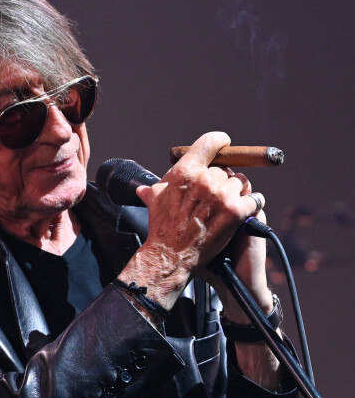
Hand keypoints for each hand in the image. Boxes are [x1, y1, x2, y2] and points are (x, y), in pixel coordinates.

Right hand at [119, 132, 264, 307]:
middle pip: (224, 168)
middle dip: (221, 179)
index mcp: (184, 171)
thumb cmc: (162, 228)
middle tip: (216, 193)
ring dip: (236, 192)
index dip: (219, 141)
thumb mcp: (154, 202)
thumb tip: (144, 189)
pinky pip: (255, 198)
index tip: (224, 144)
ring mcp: (222, 195)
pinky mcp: (236, 211)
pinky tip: (246, 209)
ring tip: (227, 204)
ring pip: (240, 182)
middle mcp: (204, 179)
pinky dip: (252, 203)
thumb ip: (155, 190)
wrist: (172, 256)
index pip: (209, 143)